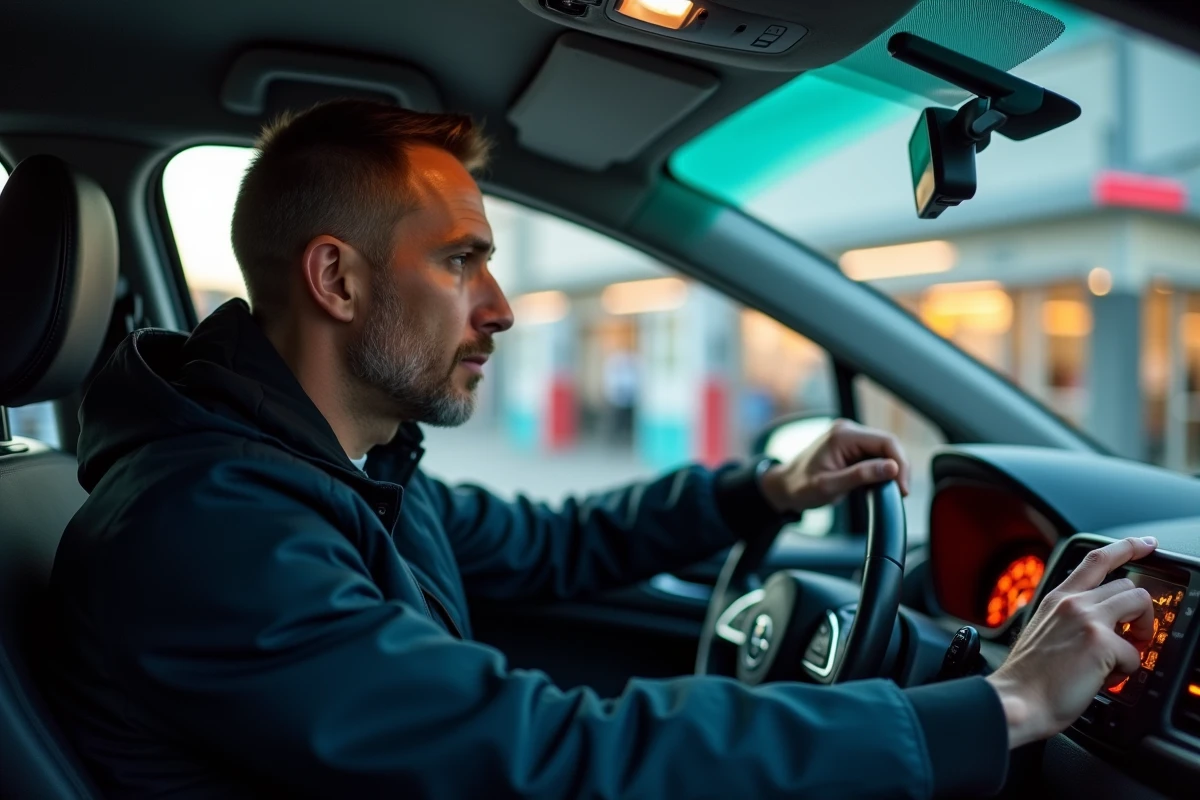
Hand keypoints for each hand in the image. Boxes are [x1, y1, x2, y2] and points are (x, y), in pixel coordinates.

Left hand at [758, 419, 910, 515]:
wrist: (785, 486)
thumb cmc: (801, 486)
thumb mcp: (830, 486)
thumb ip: (861, 475)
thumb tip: (892, 468)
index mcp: (843, 435)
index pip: (886, 442)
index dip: (900, 464)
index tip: (902, 488)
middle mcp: (848, 430)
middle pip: (889, 444)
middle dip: (899, 468)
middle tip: (899, 493)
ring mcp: (850, 437)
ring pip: (884, 451)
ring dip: (891, 470)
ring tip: (890, 491)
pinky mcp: (852, 447)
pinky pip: (876, 455)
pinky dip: (881, 470)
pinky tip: (878, 485)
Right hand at [985, 536, 1157, 748]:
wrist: (1018, 701)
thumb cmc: (1029, 677)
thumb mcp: (1044, 633)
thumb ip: (1070, 620)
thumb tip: (1104, 629)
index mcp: (1057, 598)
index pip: (1096, 559)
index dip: (1127, 547)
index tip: (1146, 544)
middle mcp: (1072, 602)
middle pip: (1129, 586)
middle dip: (1140, 613)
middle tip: (1132, 638)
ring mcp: (1087, 619)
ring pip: (1140, 605)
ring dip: (1141, 634)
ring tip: (1124, 656)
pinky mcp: (1101, 643)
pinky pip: (1136, 653)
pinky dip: (1127, 671)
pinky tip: (1105, 679)